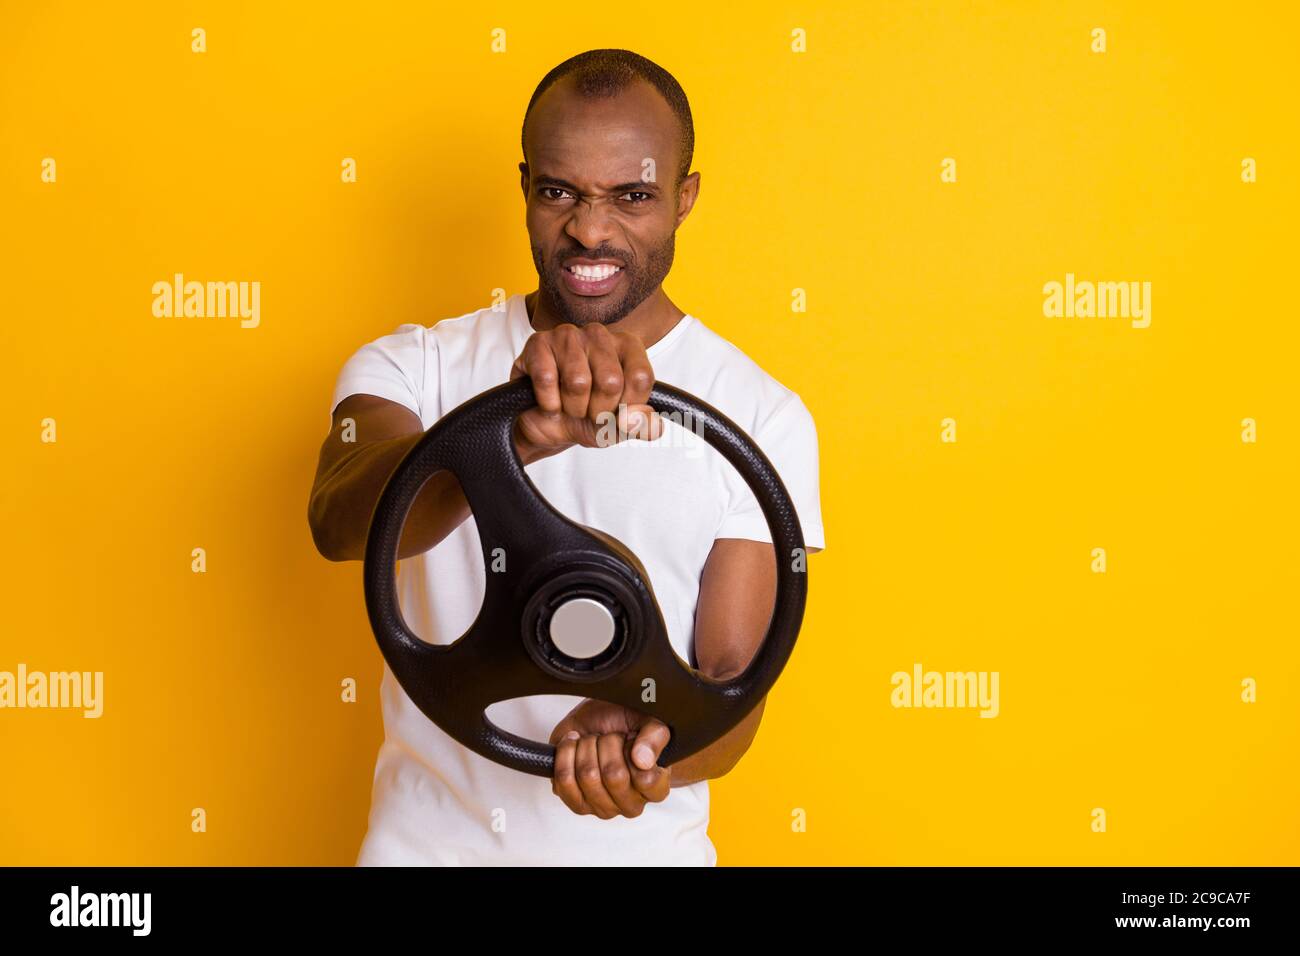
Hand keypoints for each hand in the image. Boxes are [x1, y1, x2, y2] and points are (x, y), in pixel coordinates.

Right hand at [510, 322, 662, 463]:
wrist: (546, 426)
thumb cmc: (586, 417)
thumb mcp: (621, 428)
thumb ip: (642, 426)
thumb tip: (635, 417)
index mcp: (628, 345)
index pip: (640, 378)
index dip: (627, 406)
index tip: (615, 410)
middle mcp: (599, 334)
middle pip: (610, 381)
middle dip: (598, 410)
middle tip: (588, 410)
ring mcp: (567, 335)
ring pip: (578, 382)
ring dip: (572, 407)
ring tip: (568, 404)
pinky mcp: (538, 343)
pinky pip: (547, 380)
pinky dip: (549, 402)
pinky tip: (549, 399)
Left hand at [548, 698, 671, 818]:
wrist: (602, 720)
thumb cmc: (629, 725)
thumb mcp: (650, 722)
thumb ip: (654, 738)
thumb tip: (643, 761)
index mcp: (655, 789)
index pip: (646, 780)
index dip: (633, 752)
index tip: (631, 739)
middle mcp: (630, 803)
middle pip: (613, 775)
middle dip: (608, 744)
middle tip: (609, 737)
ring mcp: (602, 806)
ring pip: (587, 776)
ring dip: (586, 747)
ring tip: (593, 741)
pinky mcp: (575, 801)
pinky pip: (563, 781)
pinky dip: (566, 753)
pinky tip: (575, 745)